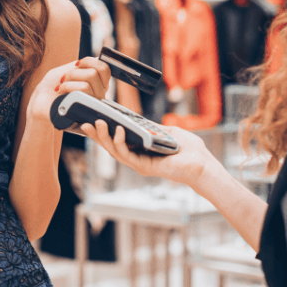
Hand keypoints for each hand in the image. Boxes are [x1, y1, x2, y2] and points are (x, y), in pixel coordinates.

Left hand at [26, 56, 110, 121]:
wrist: (41, 99)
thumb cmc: (54, 83)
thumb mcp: (70, 69)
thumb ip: (85, 64)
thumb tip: (98, 59)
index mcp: (98, 83)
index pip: (105, 68)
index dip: (90, 62)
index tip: (76, 65)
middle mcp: (99, 94)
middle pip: (94, 73)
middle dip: (74, 72)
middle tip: (64, 78)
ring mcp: (92, 104)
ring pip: (88, 82)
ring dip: (69, 80)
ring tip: (61, 86)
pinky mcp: (84, 111)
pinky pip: (81, 92)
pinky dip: (66, 86)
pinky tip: (60, 91)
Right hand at [79, 120, 213, 186]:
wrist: (201, 164)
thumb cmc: (189, 150)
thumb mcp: (169, 132)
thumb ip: (154, 128)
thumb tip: (141, 121)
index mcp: (140, 150)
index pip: (117, 141)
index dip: (104, 132)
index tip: (92, 119)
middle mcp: (137, 158)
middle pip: (110, 147)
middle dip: (97, 135)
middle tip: (84, 123)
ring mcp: (139, 163)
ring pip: (115, 151)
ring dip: (104, 137)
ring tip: (97, 122)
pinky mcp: (145, 167)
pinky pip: (127, 154)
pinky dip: (120, 142)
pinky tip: (118, 130)